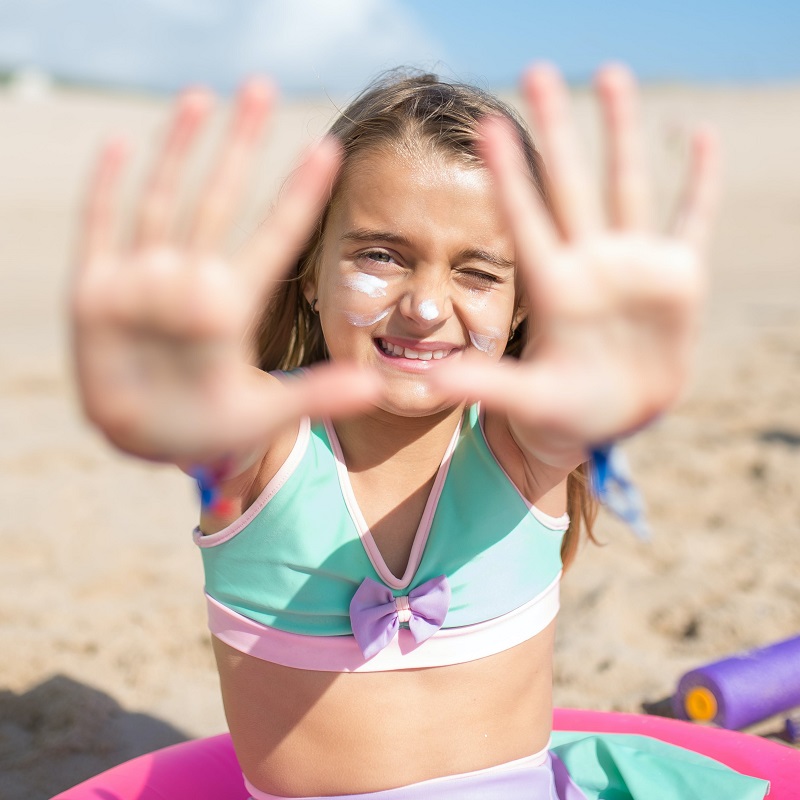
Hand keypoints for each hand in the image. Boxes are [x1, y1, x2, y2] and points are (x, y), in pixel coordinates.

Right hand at [72, 80, 378, 462]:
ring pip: (164, 201)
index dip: (301, 194)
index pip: (277, 236)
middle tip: (261, 88)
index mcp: (236, 302)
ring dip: (179, 150)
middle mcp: (193, 280)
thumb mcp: (265, 413)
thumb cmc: (209, 426)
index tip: (330, 150)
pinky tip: (119, 146)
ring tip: (202, 97)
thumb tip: (377, 389)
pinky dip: (106, 190)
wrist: (146, 441)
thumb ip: (317, 395)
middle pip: (222, 200)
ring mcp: (146, 281)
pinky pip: (102, 231)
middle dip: (240, 146)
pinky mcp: (98, 293)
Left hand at [430, 64, 718, 460]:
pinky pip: (691, 219)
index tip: (486, 126)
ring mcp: (632, 266)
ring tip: (611, 74)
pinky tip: (700, 135)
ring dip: (622, 133)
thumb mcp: (525, 400)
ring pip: (626, 186)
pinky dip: (699, 182)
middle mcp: (588, 264)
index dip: (509, 177)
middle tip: (537, 71)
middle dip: (557, 130)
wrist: (608, 417)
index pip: (525, 220)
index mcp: (550, 288)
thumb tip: (432, 383)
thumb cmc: (560, 411)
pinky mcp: (676, 277)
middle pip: (570, 185)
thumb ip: (486, 385)